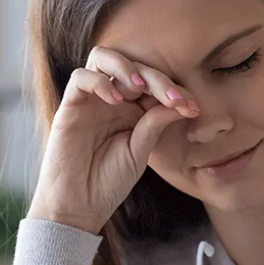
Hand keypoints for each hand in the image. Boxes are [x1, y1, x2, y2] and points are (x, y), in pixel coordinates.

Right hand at [28, 46, 200, 233]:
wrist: (79, 206)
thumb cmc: (109, 181)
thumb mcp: (140, 151)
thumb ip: (154, 124)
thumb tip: (178, 103)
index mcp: (133, 109)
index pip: (154, 85)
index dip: (174, 91)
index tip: (193, 108)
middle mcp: (112, 99)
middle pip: (134, 68)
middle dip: (158, 80)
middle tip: (175, 99)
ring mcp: (90, 100)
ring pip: (103, 58)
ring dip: (127, 68)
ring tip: (142, 88)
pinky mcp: (70, 106)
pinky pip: (81, 78)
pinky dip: (100, 82)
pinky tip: (117, 101)